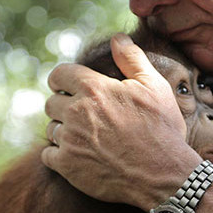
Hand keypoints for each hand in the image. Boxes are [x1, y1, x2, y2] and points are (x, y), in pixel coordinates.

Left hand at [42, 34, 201, 210]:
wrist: (164, 175)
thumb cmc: (162, 129)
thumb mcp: (155, 87)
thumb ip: (132, 59)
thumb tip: (117, 38)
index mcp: (94, 88)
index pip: (58, 75)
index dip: (62, 79)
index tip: (68, 86)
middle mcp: (76, 112)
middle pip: (51, 103)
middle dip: (64, 105)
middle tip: (82, 114)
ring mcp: (70, 140)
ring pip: (51, 129)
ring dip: (63, 130)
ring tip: (84, 136)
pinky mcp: (68, 166)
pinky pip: (48, 155)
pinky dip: (59, 155)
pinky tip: (77, 155)